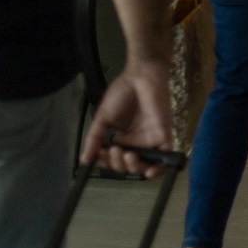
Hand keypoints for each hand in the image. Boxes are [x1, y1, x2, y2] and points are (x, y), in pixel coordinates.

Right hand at [80, 61, 172, 176]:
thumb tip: (83, 160)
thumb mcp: (103, 117)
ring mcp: (150, 141)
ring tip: (128, 155)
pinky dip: (158, 169)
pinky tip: (149, 170)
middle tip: (115, 150)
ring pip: (144, 166)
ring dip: (134, 167)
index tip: (100, 154)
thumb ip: (94, 138)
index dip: (106, 162)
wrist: (141, 77)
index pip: (113, 160)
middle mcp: (136, 143)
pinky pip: (164, 159)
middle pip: (127, 166)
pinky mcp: (164, 136)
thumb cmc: (121, 93)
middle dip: (118, 164)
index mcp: (121, 139)